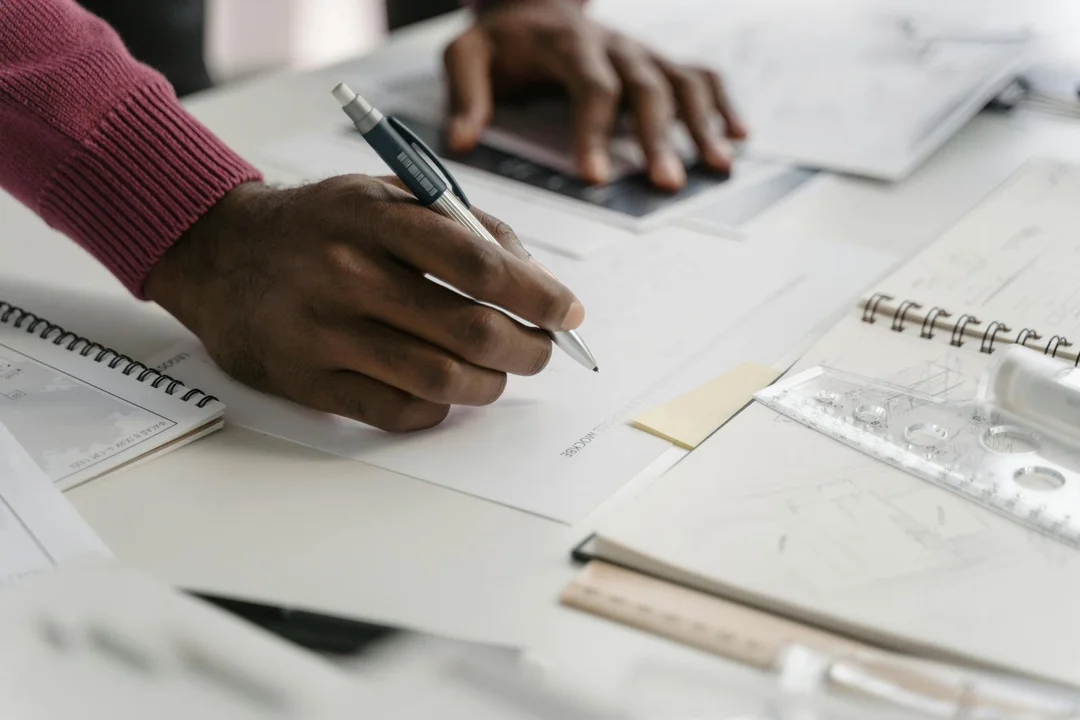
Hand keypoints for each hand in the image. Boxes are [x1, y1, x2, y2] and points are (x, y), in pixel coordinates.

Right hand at [145, 177, 585, 431]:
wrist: (219, 253)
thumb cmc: (321, 226)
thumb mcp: (384, 196)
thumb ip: (461, 226)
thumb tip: (536, 280)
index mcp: (376, 218)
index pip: (479, 264)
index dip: (537, 294)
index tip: (567, 312)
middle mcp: (348, 273)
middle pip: (470, 329)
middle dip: (527, 348)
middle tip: (541, 351)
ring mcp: (324, 332)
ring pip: (440, 379)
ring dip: (489, 384)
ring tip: (498, 374)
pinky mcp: (307, 381)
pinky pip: (397, 412)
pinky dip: (438, 410)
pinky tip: (444, 394)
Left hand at [443, 0, 746, 190]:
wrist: (535, 2)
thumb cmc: (504, 40)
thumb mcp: (468, 54)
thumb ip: (465, 95)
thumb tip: (461, 142)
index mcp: (568, 43)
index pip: (590, 87)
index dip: (594, 132)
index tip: (594, 178)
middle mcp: (614, 44)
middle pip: (646, 89)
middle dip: (659, 138)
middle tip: (666, 184)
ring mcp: (643, 51)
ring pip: (683, 82)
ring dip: (702, 125)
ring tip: (715, 168)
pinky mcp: (660, 60)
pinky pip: (702, 76)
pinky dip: (723, 104)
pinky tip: (739, 136)